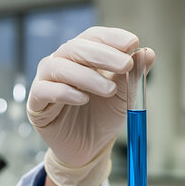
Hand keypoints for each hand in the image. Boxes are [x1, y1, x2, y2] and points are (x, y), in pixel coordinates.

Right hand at [27, 26, 153, 185]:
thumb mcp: (123, 95)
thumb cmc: (103, 116)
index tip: (133, 43)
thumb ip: (132, 75)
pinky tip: (83, 99)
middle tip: (126, 65)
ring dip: (87, 76)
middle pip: (76, 48)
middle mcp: (62, 62)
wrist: (89, 148)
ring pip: (60, 67)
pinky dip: (65, 92)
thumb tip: (148, 53)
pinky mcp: (36, 103)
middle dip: (103, 55)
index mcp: (83, 55)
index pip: (94, 37)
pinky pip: (45, 91)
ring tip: (109, 90)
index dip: (112, 37)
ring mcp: (46, 80)